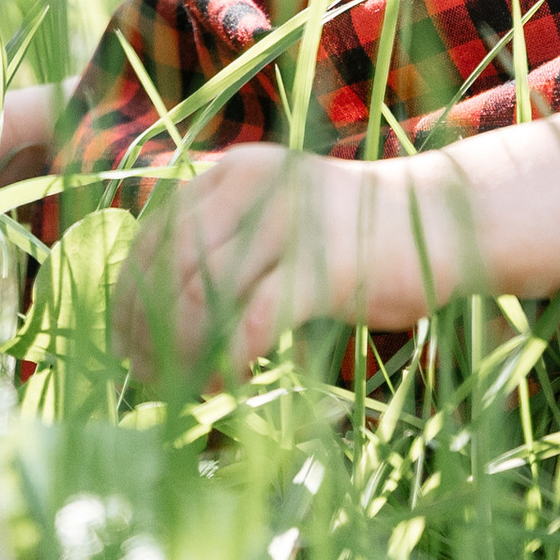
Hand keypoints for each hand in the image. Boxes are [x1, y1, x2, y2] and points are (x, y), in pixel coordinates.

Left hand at [112, 143, 390, 378]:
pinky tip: (224, 384)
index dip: (128, 295)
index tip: (123, 346)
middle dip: (146, 330)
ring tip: (183, 385)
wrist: (436, 222)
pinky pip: (253, 320)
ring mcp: (289, 221)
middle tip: (146, 377)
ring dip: (181, 350)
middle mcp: (254, 185)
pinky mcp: (322, 264)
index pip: (155, 233)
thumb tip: (148, 321)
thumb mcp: (272, 226)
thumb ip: (219, 250)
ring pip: (202, 292)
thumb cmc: (348, 238)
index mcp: (233, 173)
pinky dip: (227, 360)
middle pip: (170, 264)